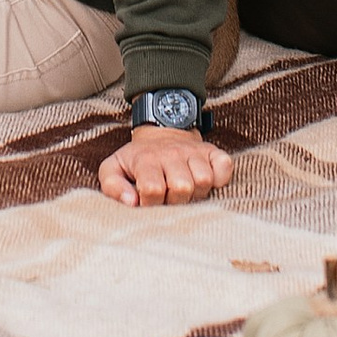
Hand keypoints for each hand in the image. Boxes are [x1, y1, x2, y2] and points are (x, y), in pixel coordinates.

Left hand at [98, 124, 233, 208]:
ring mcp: (194, 151)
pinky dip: (219, 179)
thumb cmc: (137, 160)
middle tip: (168, 197)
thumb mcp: (113, 169)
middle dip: (175, 201)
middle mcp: (172, 153)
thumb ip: (112, 187)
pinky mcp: (212, 151)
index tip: (148, 201)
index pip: (153, 189)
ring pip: (203, 180)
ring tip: (184, 190)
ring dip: (195, 193)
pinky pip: (224, 167)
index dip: (151, 203)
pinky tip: (205, 182)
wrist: (161, 132)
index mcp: (146, 159)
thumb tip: (132, 202)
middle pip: (182, 188)